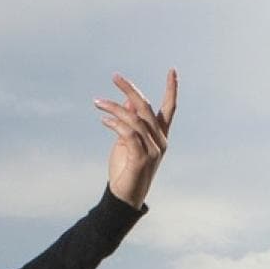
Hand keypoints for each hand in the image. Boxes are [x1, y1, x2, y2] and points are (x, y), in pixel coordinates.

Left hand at [95, 69, 177, 208]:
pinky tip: (104, 120)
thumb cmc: (125, 169)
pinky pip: (128, 134)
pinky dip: (115, 124)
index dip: (171, 89)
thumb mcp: (126, 141)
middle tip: (115, 77)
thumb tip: (129, 101)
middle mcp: (160, 141)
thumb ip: (130, 121)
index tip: (172, 70)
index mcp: (160, 136)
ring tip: (97, 102)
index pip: (169, 109)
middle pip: (146, 108)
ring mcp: (153, 150)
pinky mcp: (142, 158)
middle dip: (131, 90)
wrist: (124, 197)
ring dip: (114, 107)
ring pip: (134, 119)